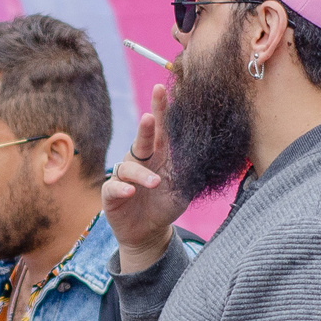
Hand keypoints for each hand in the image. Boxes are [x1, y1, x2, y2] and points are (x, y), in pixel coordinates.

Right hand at [103, 82, 183, 272]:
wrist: (149, 232)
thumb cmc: (166, 204)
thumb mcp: (184, 188)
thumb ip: (191, 172)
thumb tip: (209, 153)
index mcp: (159, 155)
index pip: (162, 129)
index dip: (161, 109)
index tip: (162, 88)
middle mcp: (140, 161)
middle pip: (142, 139)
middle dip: (145, 127)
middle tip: (149, 117)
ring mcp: (124, 176)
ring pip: (129, 167)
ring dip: (142, 174)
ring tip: (155, 183)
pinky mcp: (111, 194)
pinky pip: (113, 187)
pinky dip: (121, 188)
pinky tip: (130, 191)